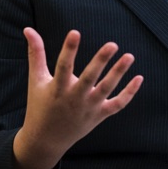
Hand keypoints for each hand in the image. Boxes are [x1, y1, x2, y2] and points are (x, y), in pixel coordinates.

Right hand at [13, 28, 142, 168]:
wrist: (46, 140)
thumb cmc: (40, 104)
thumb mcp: (35, 79)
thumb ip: (36, 53)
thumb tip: (28, 29)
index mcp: (57, 88)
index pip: (63, 66)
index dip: (69, 49)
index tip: (75, 32)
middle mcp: (74, 99)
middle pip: (89, 79)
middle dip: (100, 62)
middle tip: (112, 44)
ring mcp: (88, 108)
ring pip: (106, 90)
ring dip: (119, 73)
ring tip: (130, 56)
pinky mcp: (99, 115)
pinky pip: (117, 105)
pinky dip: (129, 93)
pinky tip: (139, 77)